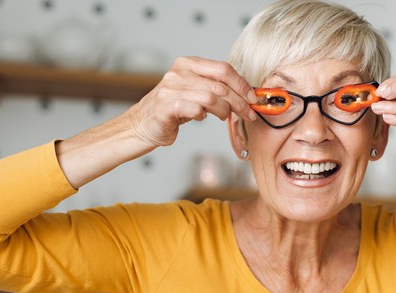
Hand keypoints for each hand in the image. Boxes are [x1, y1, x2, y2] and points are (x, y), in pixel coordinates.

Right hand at [128, 56, 257, 148]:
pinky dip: (203, 116)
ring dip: (225, 111)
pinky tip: (202, 118)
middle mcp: (179, 73)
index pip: (223, 69)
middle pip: (220, 85)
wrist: (142, 125)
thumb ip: (214, 88)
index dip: (242, 84)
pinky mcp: (165, 107)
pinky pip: (194, 109)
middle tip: (249, 114)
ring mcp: (171, 89)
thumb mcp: (194, 92)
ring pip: (211, 98)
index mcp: (188, 64)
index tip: (253, 98)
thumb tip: (244, 94)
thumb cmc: (172, 110)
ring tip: (225, 118)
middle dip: (240, 102)